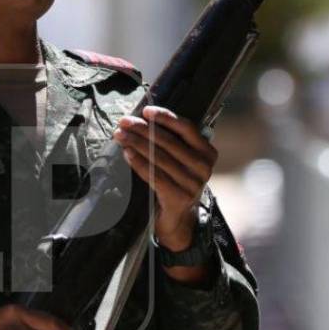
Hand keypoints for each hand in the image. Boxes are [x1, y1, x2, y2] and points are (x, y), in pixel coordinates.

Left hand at [114, 106, 217, 251]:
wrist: (178, 218)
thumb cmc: (176, 182)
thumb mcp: (182, 161)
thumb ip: (173, 142)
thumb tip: (144, 119)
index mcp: (207, 153)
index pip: (187, 128)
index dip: (165, 117)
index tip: (146, 111)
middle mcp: (203, 167)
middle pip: (169, 141)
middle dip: (143, 129)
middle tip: (124, 122)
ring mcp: (192, 184)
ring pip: (159, 157)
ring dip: (136, 143)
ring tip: (120, 135)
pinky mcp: (178, 197)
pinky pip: (153, 175)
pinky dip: (138, 162)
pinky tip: (127, 153)